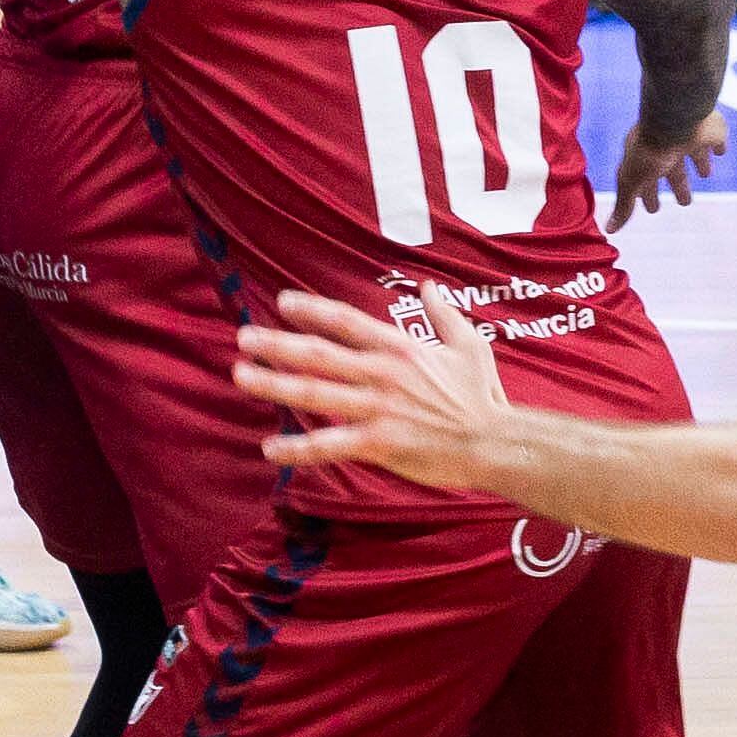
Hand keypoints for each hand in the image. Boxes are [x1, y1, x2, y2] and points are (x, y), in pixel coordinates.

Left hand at [238, 283, 516, 491]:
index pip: (348, 322)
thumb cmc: (483, 395)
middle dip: (278, 344)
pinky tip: (270, 447)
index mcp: (402, 348)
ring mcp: (378, 409)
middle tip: (243, 338)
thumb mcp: (469, 344)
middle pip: (320, 354)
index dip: (313, 311)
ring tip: (241, 376)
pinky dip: (297, 448)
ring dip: (274, 385)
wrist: (495, 442)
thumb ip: (443, 314)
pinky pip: (330, 445)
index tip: (282, 302)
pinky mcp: (379, 444)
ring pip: (316, 394)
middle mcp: (383, 374)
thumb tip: (427, 287)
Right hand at [610, 111, 727, 231]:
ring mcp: (688, 137)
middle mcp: (666, 146)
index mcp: (645, 157)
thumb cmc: (650, 149)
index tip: (654, 209)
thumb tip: (610, 229)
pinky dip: (717, 146)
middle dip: (678, 185)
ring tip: (706, 175)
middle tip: (685, 201)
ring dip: (699, 164)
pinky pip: (715, 139)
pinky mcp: (710, 131)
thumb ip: (624, 204)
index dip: (648, 195)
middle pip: (672, 169)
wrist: (675, 118)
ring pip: (693, 153)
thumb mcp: (632, 182)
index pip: (645, 180)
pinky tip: (720, 150)